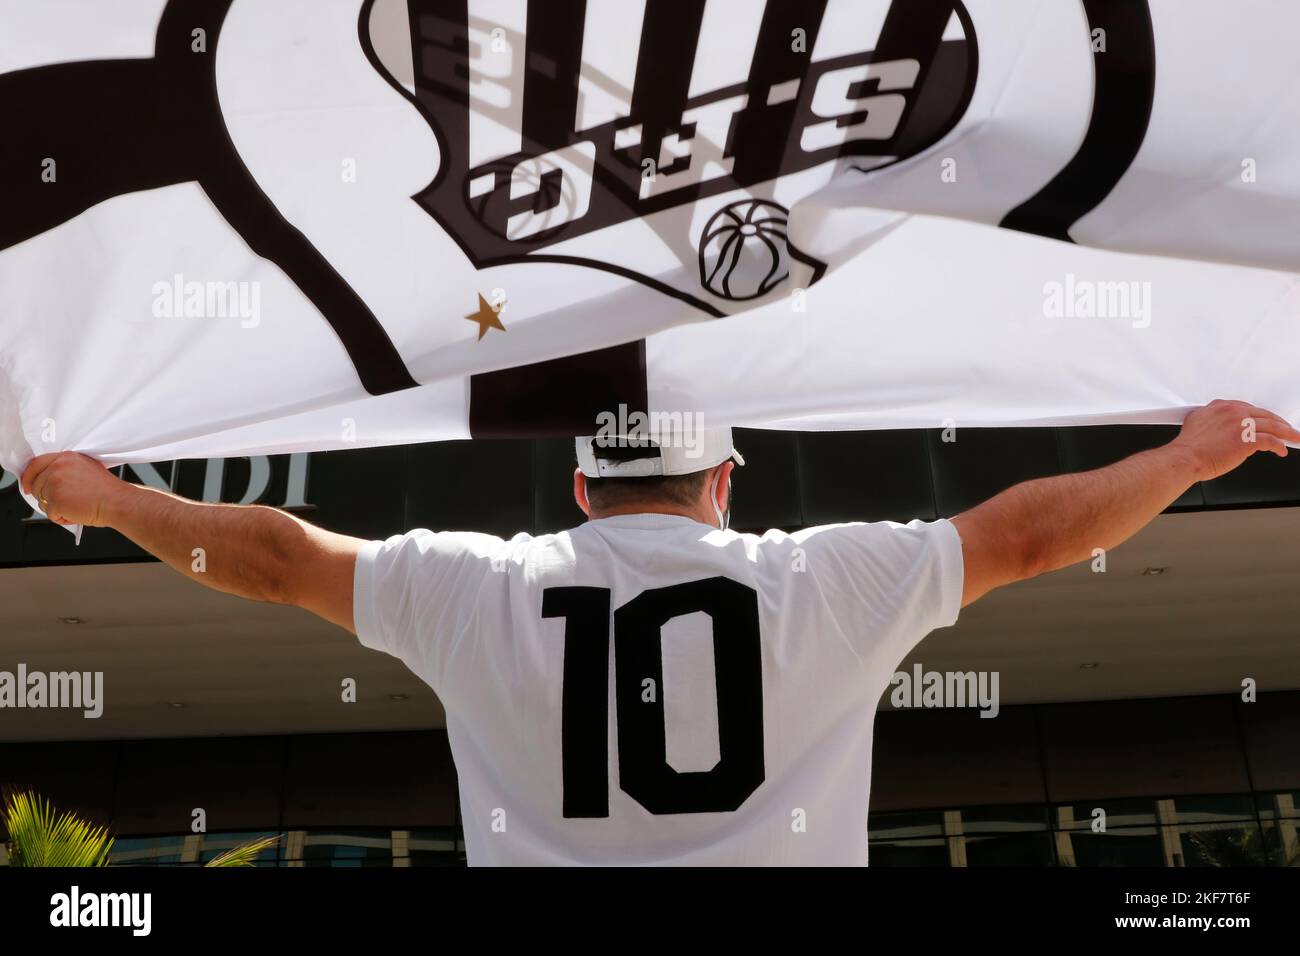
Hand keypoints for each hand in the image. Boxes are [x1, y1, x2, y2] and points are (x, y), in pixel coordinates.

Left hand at [20, 452, 129, 526]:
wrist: (117, 502)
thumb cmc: (107, 491)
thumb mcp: (86, 469)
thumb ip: (65, 469)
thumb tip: (49, 479)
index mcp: (66, 458)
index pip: (36, 464)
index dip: (28, 477)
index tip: (27, 486)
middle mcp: (58, 467)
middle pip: (37, 486)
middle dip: (46, 497)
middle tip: (64, 502)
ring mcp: (55, 483)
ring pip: (42, 501)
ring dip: (56, 509)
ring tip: (76, 506)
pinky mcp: (55, 500)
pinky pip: (50, 514)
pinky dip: (62, 518)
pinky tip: (77, 513)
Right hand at [1171, 400, 1299, 481]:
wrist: (1185, 458)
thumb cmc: (1188, 447)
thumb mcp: (1195, 423)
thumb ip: (1208, 420)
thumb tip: (1216, 426)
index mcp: (1220, 407)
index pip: (1248, 408)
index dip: (1259, 415)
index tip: (1265, 420)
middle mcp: (1232, 412)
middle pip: (1264, 414)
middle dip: (1278, 422)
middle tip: (1286, 428)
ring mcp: (1242, 424)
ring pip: (1272, 425)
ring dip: (1286, 432)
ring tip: (1293, 437)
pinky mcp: (1248, 439)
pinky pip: (1271, 441)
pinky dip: (1279, 446)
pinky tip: (1281, 450)